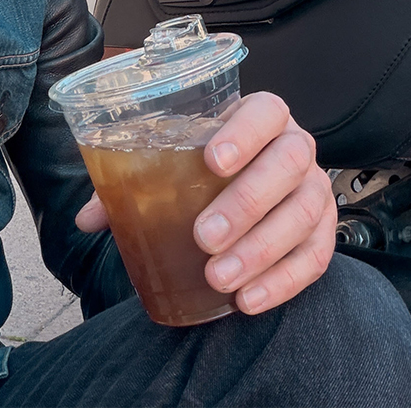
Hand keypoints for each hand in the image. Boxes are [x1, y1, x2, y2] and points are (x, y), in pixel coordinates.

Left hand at [74, 92, 336, 314]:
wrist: (250, 186)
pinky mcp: (322, 231)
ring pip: (304, 212)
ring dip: (262, 248)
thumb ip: (131, 182)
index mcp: (260, 119)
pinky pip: (315, 256)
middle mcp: (295, 147)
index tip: (213, 160)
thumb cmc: (206, 172)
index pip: (265, 111)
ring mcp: (314, 189)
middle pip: (290, 162)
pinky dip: (283, 281)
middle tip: (205, 237)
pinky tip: (248, 299)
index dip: (245, 132)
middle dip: (248, 201)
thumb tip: (88, 217)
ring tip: (220, 276)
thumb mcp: (173, 165)